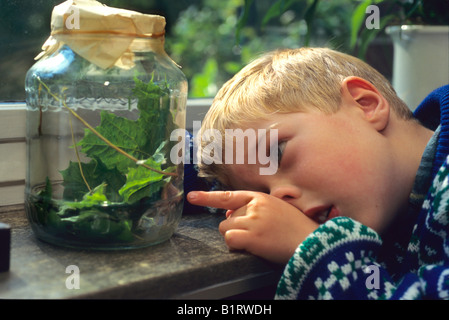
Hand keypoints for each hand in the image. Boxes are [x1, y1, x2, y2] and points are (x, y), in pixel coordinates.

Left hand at [187, 190, 318, 263]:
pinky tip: (254, 246)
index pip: (228, 196)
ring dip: (237, 238)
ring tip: (258, 241)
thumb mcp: (276, 210)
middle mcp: (254, 205)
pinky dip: (238, 246)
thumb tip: (228, 217)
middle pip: (226, 219)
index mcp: (260, 197)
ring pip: (226, 230)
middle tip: (258, 235)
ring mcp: (253, 220)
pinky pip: (230, 240)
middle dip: (236, 229)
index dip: (207, 197)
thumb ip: (253, 210)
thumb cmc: (295, 228)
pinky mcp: (252, 236)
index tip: (192, 196)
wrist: (312, 241)